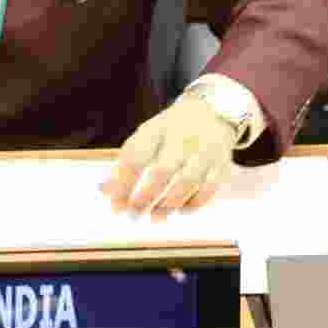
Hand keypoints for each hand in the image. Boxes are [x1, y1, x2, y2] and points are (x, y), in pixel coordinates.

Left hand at [100, 96, 237, 218]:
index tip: (114, 204)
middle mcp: (183, 136)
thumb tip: (106, 193)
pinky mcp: (221, 163)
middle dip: (146, 195)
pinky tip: (180, 211)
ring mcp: (205, 149)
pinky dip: (192, 203)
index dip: (123, 182)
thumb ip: (128, 161)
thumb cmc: (172, 130)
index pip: (137, 154)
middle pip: (163, 169)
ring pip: (187, 181)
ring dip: (169, 204)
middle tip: (134, 213)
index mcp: (158, 127)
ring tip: (155, 217)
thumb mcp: (149, 134)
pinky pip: (208, 189)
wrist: (214, 110)